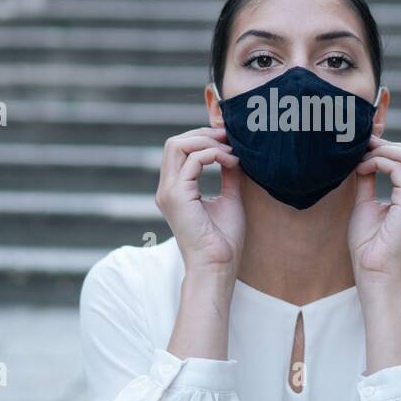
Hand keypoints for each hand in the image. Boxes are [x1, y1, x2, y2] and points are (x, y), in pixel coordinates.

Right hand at [154, 126, 243, 277]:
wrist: (218, 265)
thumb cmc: (223, 240)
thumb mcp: (228, 198)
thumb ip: (227, 175)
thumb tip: (233, 155)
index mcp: (175, 190)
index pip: (179, 150)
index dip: (202, 139)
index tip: (228, 141)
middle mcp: (167, 189)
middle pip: (175, 143)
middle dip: (203, 134)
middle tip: (229, 138)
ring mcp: (169, 192)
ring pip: (178, 145)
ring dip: (208, 142)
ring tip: (231, 152)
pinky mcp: (177, 195)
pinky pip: (193, 160)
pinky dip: (214, 155)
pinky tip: (231, 162)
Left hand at [348, 136, 400, 287]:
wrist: (374, 274)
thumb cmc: (370, 247)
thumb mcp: (368, 205)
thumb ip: (369, 181)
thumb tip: (363, 159)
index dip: (391, 149)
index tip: (365, 148)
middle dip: (388, 146)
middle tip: (363, 147)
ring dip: (383, 151)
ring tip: (361, 159)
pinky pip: (397, 168)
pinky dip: (377, 162)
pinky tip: (362, 169)